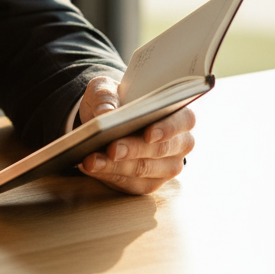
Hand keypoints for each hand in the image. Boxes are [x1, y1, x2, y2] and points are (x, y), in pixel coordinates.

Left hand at [77, 75, 195, 193]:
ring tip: (91, 160)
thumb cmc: (114, 101)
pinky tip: (91, 167)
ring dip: (115, 166)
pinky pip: (130, 184)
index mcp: (179, 114)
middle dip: (133, 150)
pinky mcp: (149, 183)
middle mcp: (179, 143)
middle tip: (111, 149)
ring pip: (143, 170)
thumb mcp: (106, 90)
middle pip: (160, 150)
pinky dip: (108, 175)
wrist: (106, 121)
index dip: (167, 129)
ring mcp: (167, 167)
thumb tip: (105, 113)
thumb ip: (106, 97)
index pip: (183, 121)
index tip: (148, 134)